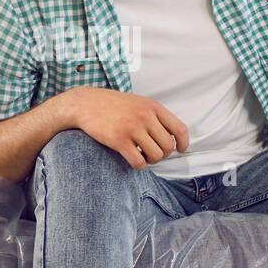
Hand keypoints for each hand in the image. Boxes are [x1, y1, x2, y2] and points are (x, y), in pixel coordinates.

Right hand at [64, 87, 188, 169]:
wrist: (84, 103)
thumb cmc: (112, 105)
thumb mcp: (138, 102)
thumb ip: (155, 116)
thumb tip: (173, 136)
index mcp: (153, 107)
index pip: (179, 129)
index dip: (183, 143)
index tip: (180, 149)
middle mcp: (145, 116)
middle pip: (168, 146)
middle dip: (164, 154)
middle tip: (153, 153)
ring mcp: (132, 128)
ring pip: (156, 155)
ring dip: (151, 160)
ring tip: (143, 155)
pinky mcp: (118, 140)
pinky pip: (139, 162)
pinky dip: (139, 165)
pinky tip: (133, 158)